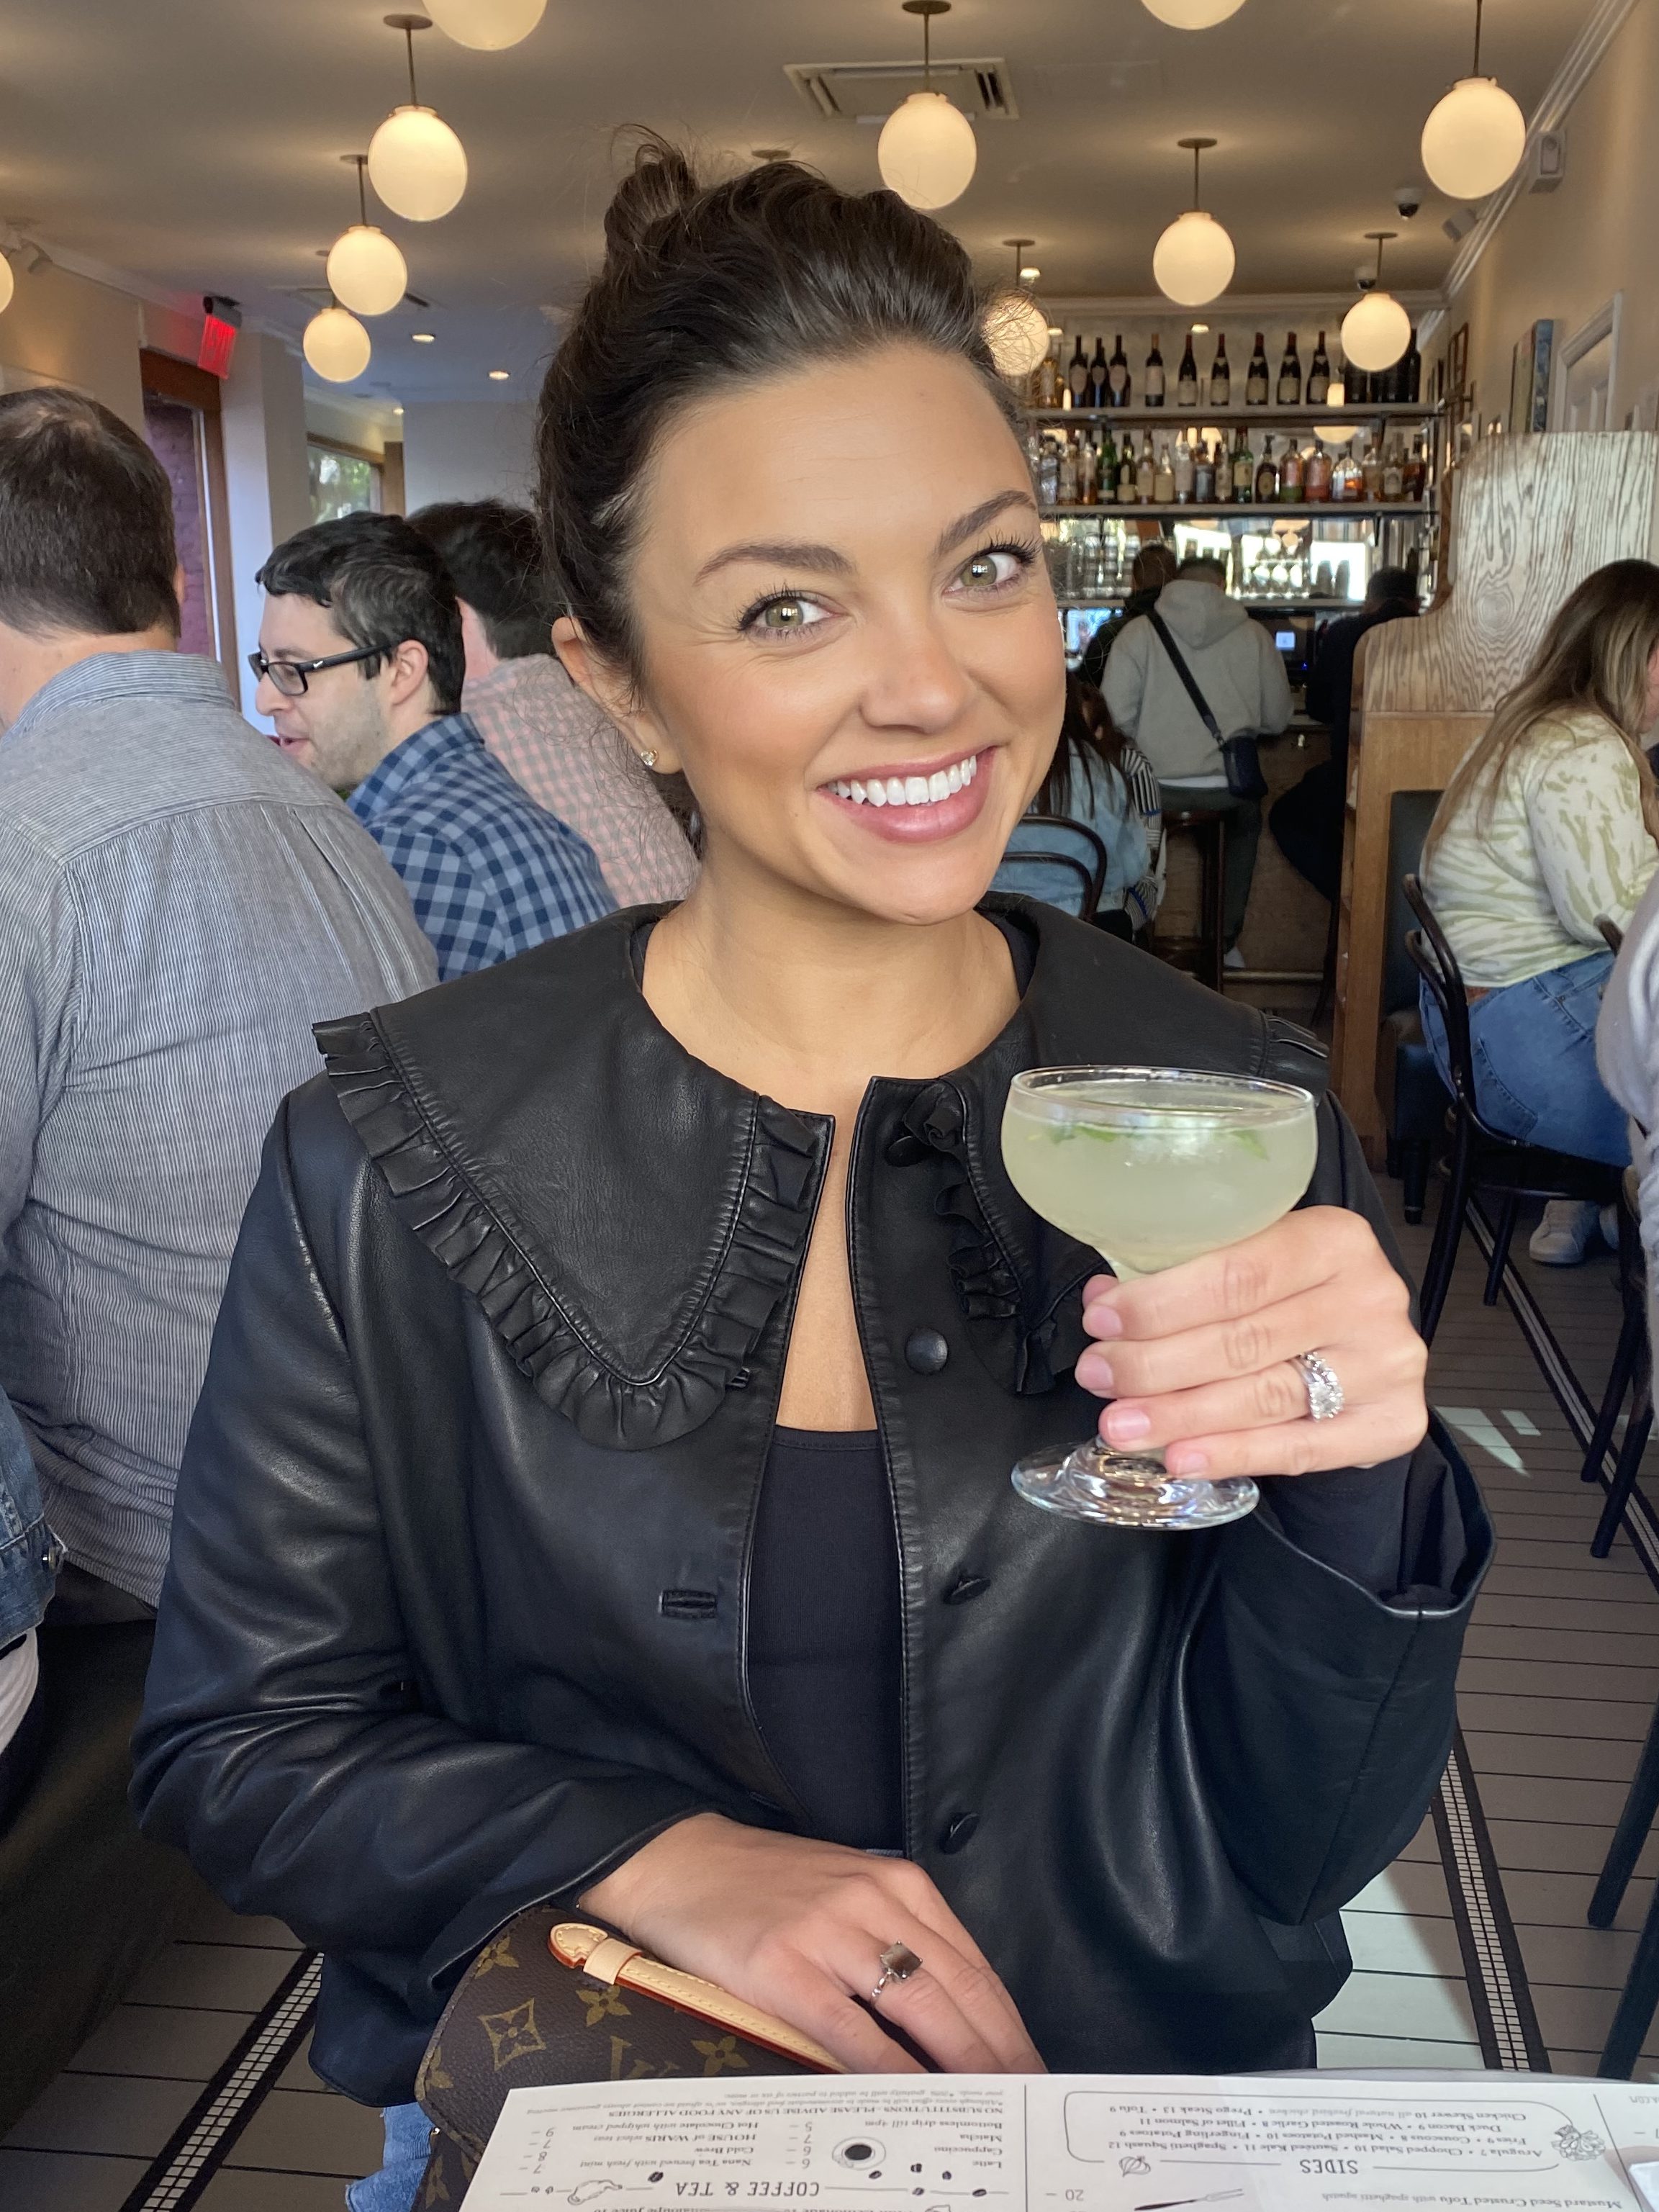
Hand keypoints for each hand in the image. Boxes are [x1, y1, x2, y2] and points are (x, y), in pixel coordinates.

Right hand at [580, 1813, 1042, 2074]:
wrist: (679, 1860)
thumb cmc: (767, 1886)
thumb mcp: (848, 1893)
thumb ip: (899, 1940)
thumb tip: (955, 2021)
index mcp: (898, 1884)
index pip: (976, 1967)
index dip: (1011, 2028)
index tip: (1035, 2075)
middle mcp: (874, 1901)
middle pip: (960, 1991)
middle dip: (1002, 2058)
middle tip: (1030, 2108)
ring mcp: (829, 1933)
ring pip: (920, 2007)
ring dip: (964, 2067)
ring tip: (991, 2114)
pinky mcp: (783, 1967)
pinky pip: (852, 2032)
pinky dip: (891, 2073)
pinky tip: (913, 2103)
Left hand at [1075, 1206, 1427, 1481]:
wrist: (1364, 1339)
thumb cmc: (1291, 1292)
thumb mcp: (1249, 1258)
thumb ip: (1184, 1274)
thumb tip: (1105, 1299)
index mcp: (1335, 1238)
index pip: (1236, 1275)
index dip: (1160, 1303)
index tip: (1101, 1321)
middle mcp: (1371, 1297)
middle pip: (1244, 1340)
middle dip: (1155, 1364)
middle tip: (1098, 1377)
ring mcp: (1387, 1364)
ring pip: (1265, 1396)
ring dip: (1180, 1416)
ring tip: (1120, 1425)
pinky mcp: (1393, 1423)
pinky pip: (1300, 1449)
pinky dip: (1232, 1454)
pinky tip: (1180, 1458)